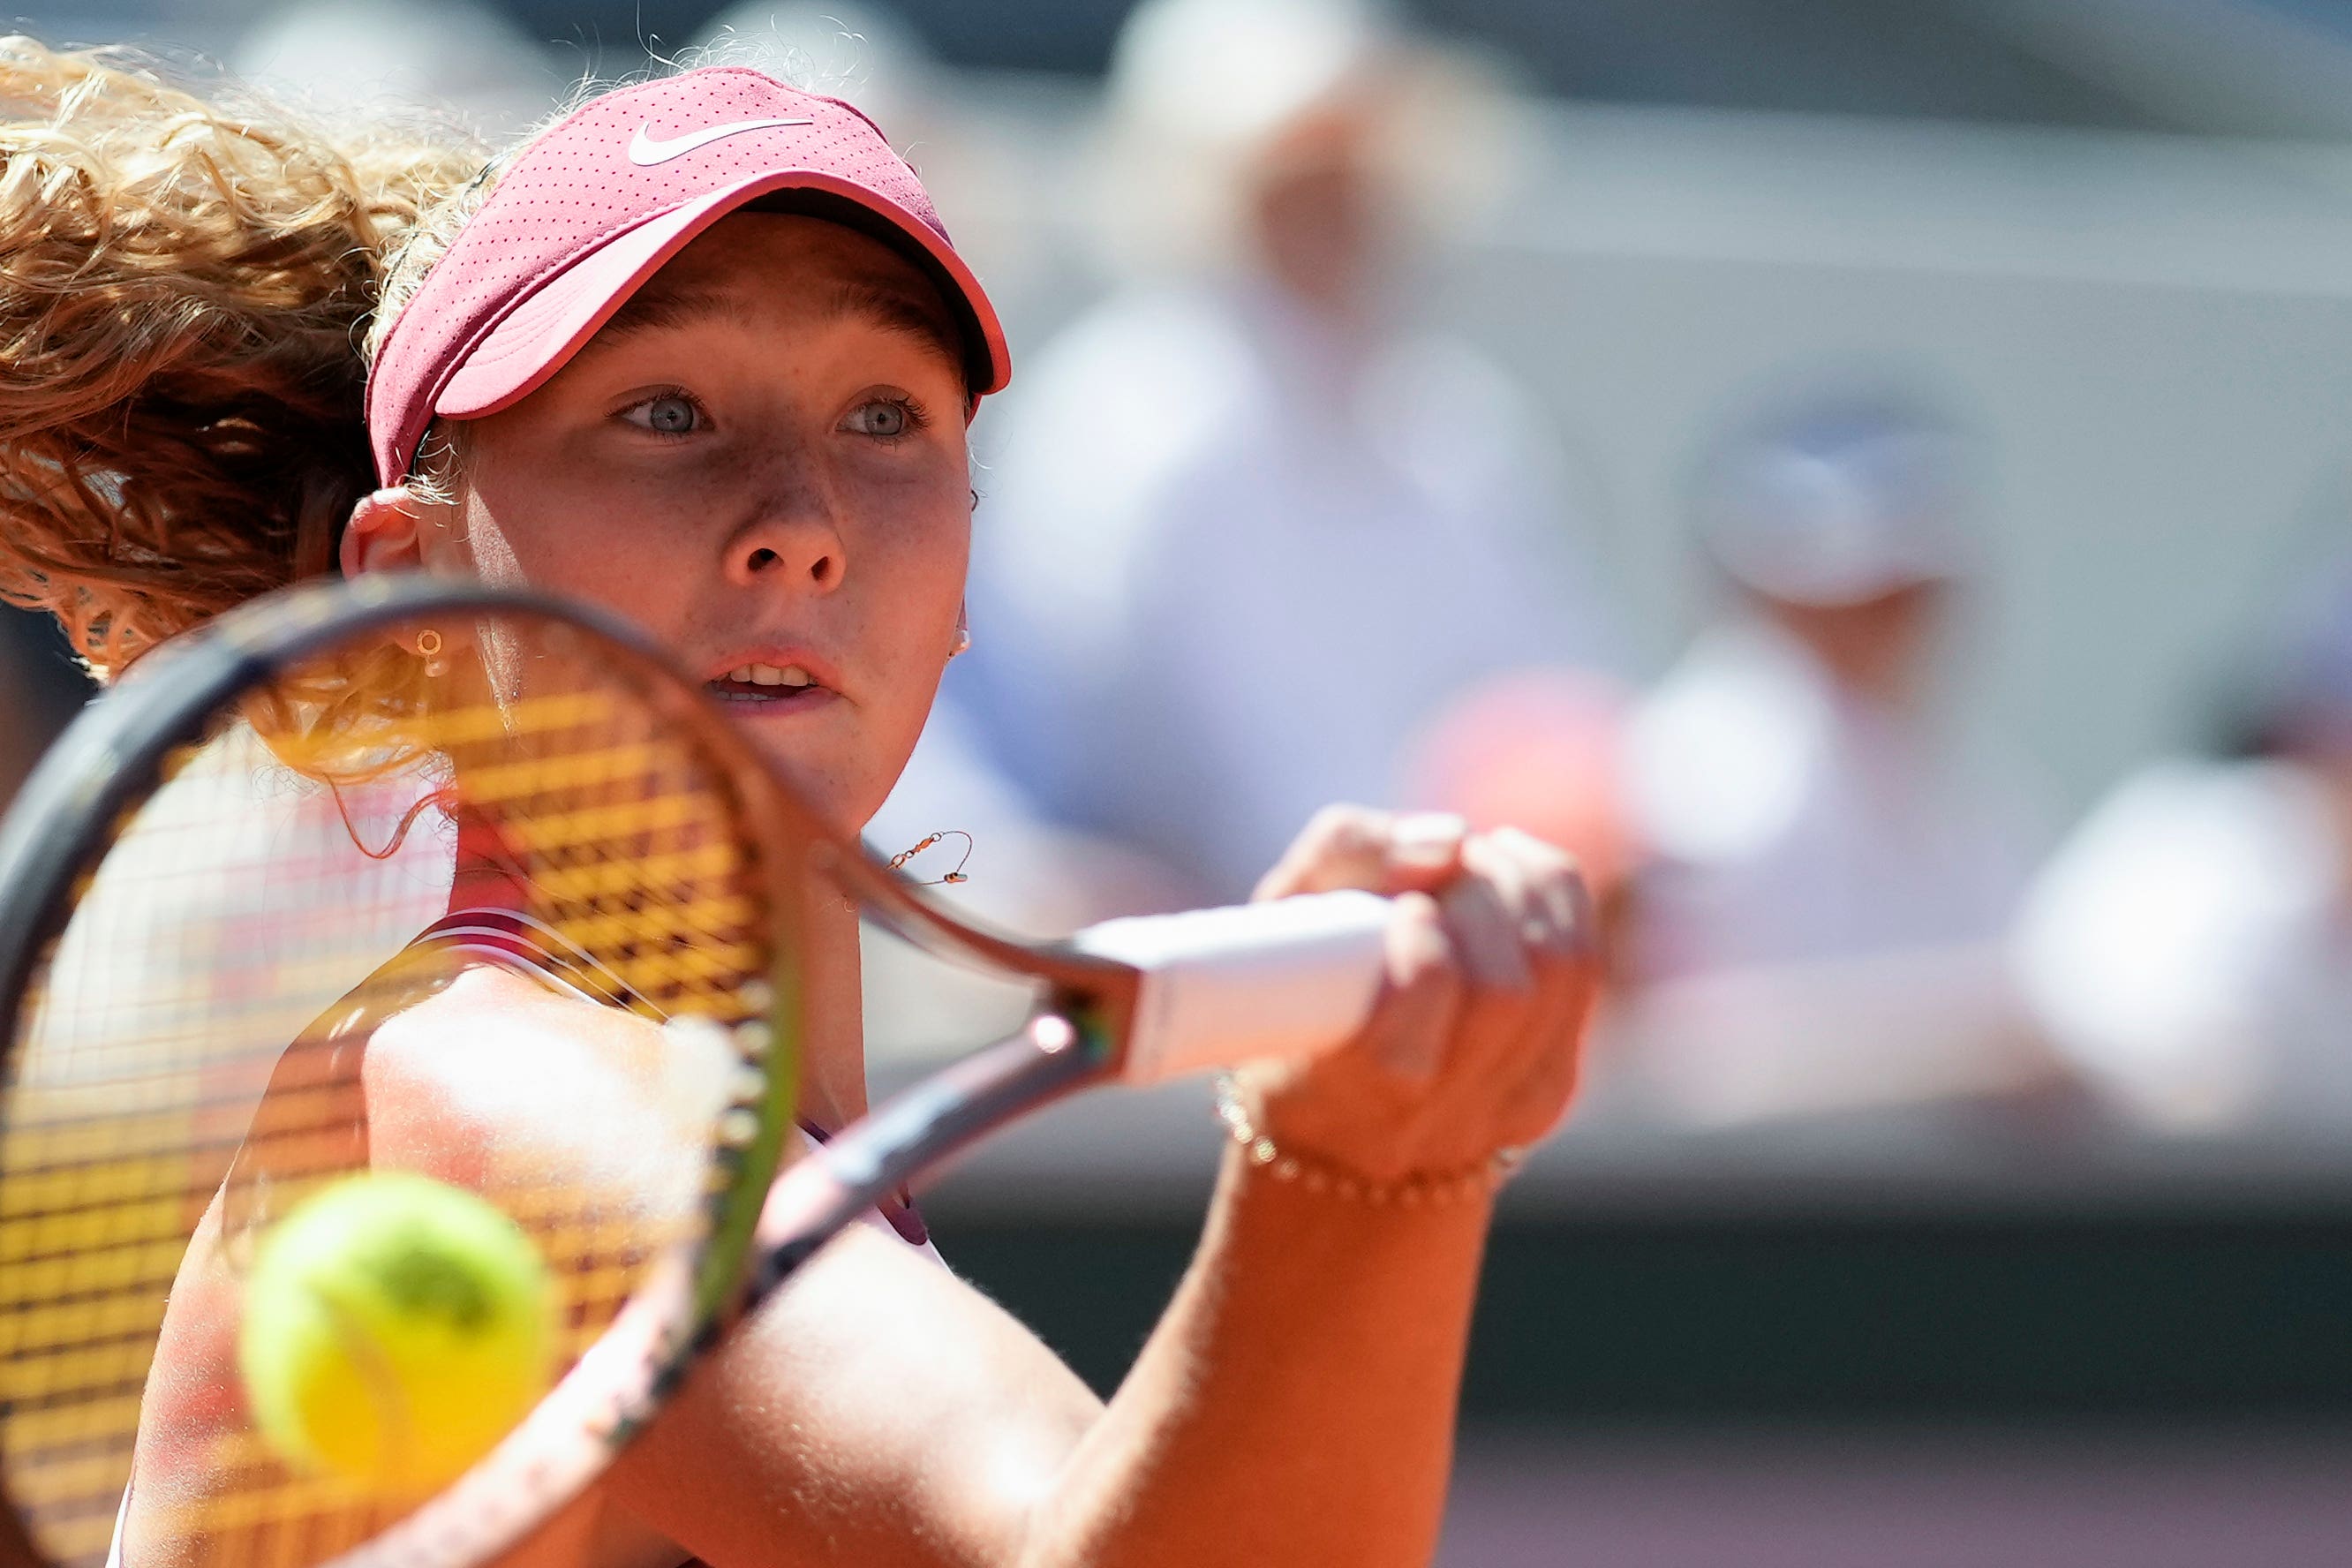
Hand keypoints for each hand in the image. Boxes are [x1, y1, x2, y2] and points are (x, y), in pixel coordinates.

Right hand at [1240, 807, 1596, 1185]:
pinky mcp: (1549, 1087)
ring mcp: (1503, 1112)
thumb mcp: (1279, 917)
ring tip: (1472, 867)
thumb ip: (1344, 853)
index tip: (1404, 910)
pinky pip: (1584, 968)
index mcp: (1346, 1095)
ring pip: (1561, 971)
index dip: (1423, 948)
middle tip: (1438, 872)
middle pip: (1505, 991)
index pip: (1418, 1029)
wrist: (1333, 1126)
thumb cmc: (1290, 996)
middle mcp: (1436, 1122)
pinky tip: (1508, 876)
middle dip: (1479, 900)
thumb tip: (1452, 839)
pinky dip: (1552, 899)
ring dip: (1521, 888)